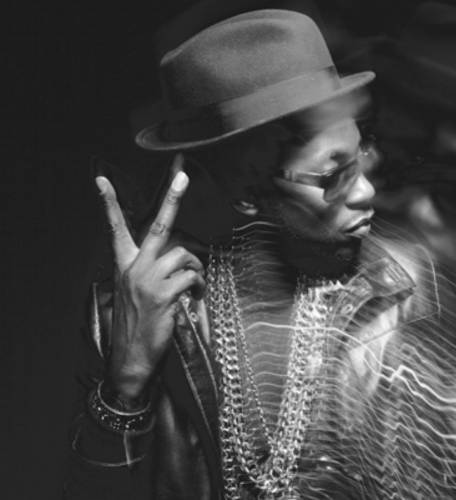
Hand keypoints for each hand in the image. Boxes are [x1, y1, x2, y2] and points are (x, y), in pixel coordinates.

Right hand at [95, 155, 204, 404]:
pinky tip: (194, 295)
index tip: (102, 181)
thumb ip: (152, 271)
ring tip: (195, 282)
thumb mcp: (136, 293)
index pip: (116, 229)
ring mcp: (148, 279)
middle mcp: (135, 267)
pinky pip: (191, 276)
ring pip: (184, 253)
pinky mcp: (163, 294)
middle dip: (172, 198)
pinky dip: (198, 284)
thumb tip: (181, 257)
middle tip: (183, 174)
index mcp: (125, 265)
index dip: (109, 204)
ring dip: (196, 265)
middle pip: (158, 226)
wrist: (131, 358)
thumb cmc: (137, 324)